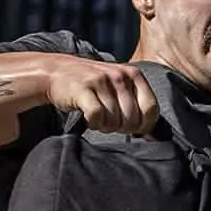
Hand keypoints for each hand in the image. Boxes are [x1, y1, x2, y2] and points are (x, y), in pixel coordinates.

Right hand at [46, 57, 160, 135]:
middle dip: (121, 128)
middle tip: (109, 121)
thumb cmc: (93, 86)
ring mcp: (101, 80)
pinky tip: (88, 117)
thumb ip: (139, 106)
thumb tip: (154, 138)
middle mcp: (120, 75)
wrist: (56, 72)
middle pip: (132, 119)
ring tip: (98, 117)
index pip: (151, 109)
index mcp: (134, 74)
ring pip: (114, 121)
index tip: (131, 127)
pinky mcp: (83, 88)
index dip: (143, 125)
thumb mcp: (120, 88)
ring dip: (105, 126)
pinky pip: (96, 117)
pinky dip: (93, 123)